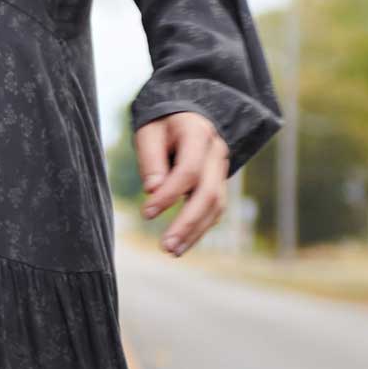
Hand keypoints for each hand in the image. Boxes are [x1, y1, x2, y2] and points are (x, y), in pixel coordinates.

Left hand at [136, 111, 227, 257]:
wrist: (182, 116)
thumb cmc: (160, 125)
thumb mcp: (148, 133)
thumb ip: (151, 160)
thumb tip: (153, 191)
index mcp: (198, 133)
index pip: (189, 170)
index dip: (169, 195)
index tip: (146, 213)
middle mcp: (216, 152)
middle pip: (208, 193)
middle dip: (187, 223)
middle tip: (165, 246)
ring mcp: (221, 168)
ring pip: (216, 205)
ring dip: (195, 231)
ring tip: (173, 251)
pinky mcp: (219, 183)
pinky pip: (214, 209)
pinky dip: (200, 228)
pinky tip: (183, 243)